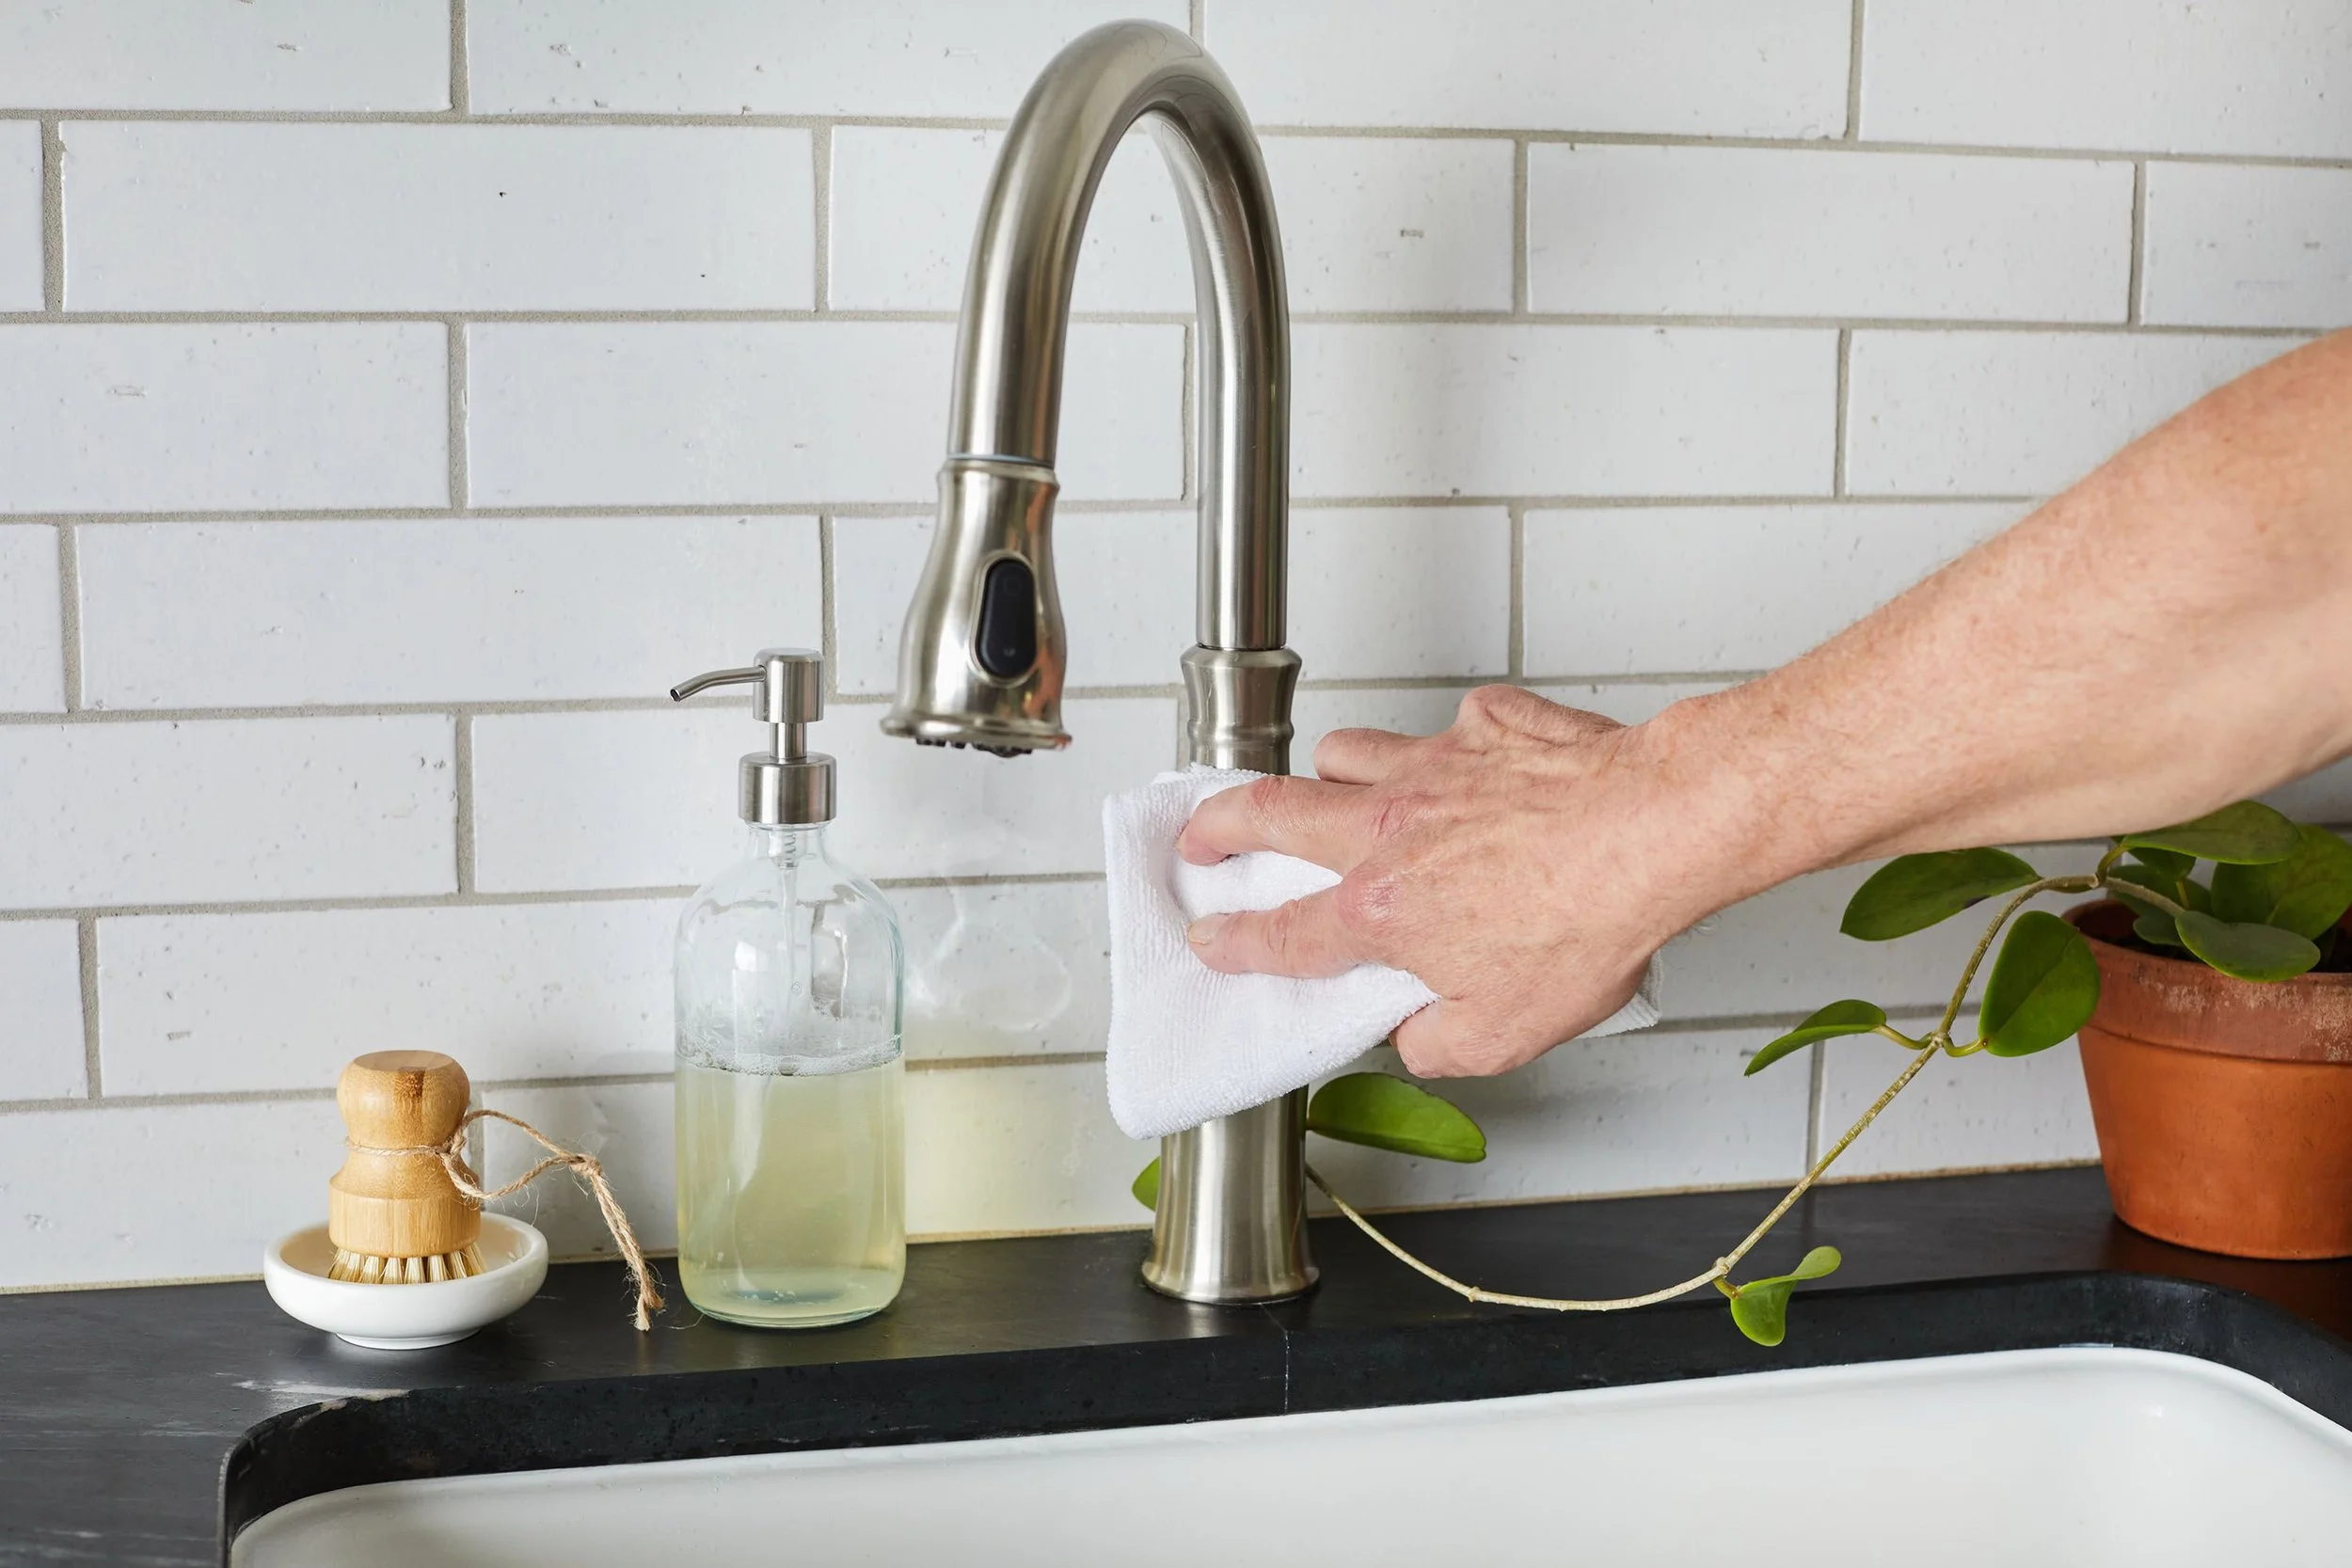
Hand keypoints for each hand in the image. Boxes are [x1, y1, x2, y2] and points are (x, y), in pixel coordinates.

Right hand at [1178, 686, 1719, 1076]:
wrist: (1657, 833)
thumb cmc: (1591, 923)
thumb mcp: (1504, 1033)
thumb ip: (1435, 1043)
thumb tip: (1413, 1036)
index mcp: (1382, 910)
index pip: (1282, 933)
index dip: (1234, 943)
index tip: (1211, 939)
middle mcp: (1390, 829)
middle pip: (1270, 811)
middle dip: (1219, 823)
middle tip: (1204, 832)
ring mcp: (1435, 767)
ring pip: (1347, 753)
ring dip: (1329, 772)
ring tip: (1335, 788)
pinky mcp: (1488, 727)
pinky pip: (1454, 724)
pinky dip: (1456, 743)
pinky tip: (1479, 764)